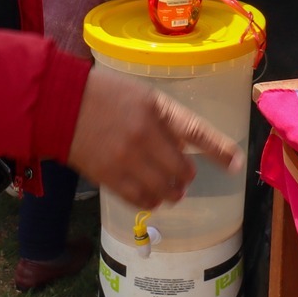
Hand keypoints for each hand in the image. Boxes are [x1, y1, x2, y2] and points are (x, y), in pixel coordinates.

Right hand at [66, 67, 242, 210]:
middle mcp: (146, 136)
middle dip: (184, 177)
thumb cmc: (104, 95)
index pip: (196, 132)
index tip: (236, 164)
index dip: (219, 150)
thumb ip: (166, 120)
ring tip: (168, 191)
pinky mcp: (110, 177)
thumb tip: (183, 149)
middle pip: (181, 171)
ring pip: (163, 191)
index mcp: (157, 110)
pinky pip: (140, 200)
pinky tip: (150, 197)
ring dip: (170, 193)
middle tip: (182, 176)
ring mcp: (127, 159)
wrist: (61, 105)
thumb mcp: (142, 97)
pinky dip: (150, 201)